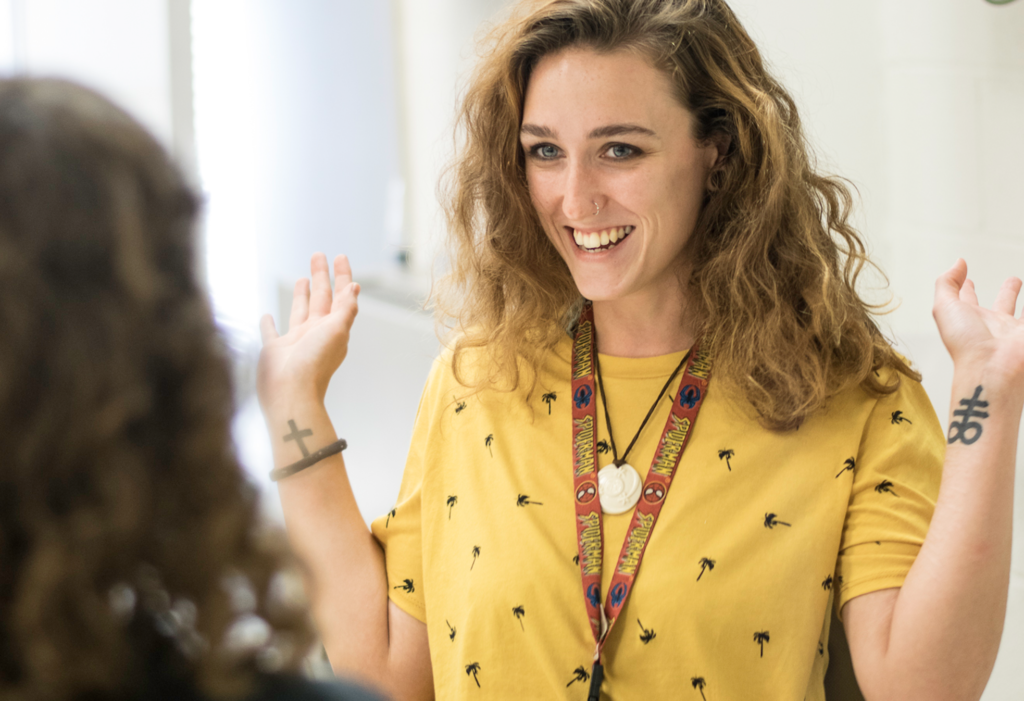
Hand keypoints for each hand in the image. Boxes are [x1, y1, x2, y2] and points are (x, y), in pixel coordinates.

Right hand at [257, 253, 359, 412]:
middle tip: (317, 256)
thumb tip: (355, 288)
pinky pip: (272, 332)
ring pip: (299, 311)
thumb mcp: (336, 331)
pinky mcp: (275, 350)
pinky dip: (270, 324)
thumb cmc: (314, 364)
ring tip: (302, 279)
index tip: (340, 256)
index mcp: (333, 328)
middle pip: (320, 298)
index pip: (340, 296)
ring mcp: (295, 341)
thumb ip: (345, 309)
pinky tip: (268, 315)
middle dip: (320, 277)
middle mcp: (315, 332)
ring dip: (301, 296)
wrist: (290, 393)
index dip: (342, 276)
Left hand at [933, 259, 1023, 382]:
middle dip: (1007, 293)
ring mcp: (1014, 332)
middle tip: (1013, 281)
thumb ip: (947, 284)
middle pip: (1002, 305)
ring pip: (1023, 314)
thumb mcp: (945, 307)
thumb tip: (958, 263)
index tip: (966, 279)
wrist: (993, 369)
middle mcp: (993, 325)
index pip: (967, 300)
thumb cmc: (966, 343)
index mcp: (969, 319)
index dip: (964, 288)